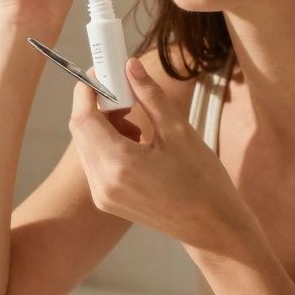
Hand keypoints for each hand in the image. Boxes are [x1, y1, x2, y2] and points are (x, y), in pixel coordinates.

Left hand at [68, 58, 249, 251]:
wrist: (213, 228)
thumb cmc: (203, 181)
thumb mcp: (178, 131)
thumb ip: (149, 95)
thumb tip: (129, 66)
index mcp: (118, 164)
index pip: (83, 117)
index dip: (88, 90)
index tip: (103, 72)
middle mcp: (102, 182)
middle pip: (81, 130)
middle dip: (97, 105)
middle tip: (124, 92)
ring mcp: (102, 195)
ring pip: (86, 146)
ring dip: (103, 125)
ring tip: (136, 119)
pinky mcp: (107, 202)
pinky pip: (95, 163)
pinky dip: (107, 144)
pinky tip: (135, 141)